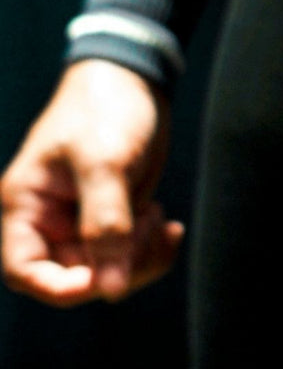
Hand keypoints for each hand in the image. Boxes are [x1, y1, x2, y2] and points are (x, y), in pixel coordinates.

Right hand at [1, 60, 183, 306]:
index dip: (64, 287)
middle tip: (150, 225)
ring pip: (110, 271)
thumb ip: (106, 224)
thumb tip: (111, 289)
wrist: (134, 80)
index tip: (106, 279)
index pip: (27, 272)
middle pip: (77, 277)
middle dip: (119, 266)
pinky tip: (172, 228)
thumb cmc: (106, 110)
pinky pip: (131, 254)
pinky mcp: (114, 218)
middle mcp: (49, 221)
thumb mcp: (105, 163)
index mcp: (25, 207)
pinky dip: (153, 248)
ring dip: (142, 258)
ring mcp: (83, 222)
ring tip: (162, 220)